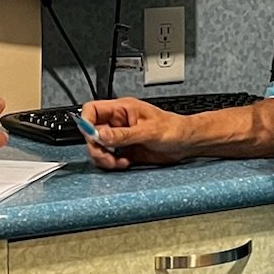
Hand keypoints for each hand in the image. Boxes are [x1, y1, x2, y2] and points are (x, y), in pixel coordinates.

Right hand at [78, 97, 192, 172]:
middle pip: (92, 132)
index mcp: (122, 109)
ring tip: (117, 162)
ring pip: (98, 147)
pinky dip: (112, 164)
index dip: (87, 122)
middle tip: (107, 157)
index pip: (92, 110)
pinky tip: (124, 163)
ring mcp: (121, 137)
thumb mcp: (148, 131)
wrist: (187, 143)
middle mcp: (118, 123)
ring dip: (103, 158)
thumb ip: (123, 134)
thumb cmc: (174, 128)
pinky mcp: (125, 151)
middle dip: (96, 146)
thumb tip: (100, 135)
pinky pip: (109, 158)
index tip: (92, 137)